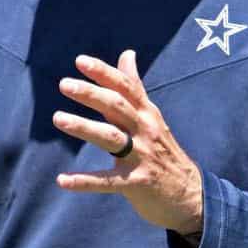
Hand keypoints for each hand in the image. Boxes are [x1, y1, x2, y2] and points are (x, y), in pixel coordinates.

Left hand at [53, 50, 203, 234]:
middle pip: (117, 107)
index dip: (104, 73)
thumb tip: (127, 53)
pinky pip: (107, 182)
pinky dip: (84, 181)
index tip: (80, 61)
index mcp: (147, 113)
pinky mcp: (136, 183)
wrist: (190, 194)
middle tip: (65, 84)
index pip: (125, 87)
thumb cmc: (164, 150)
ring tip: (58, 118)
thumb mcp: (152, 116)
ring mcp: (141, 157)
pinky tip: (62, 180)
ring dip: (84, 127)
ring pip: (110, 138)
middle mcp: (145, 131)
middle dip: (91, 94)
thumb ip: (135, 87)